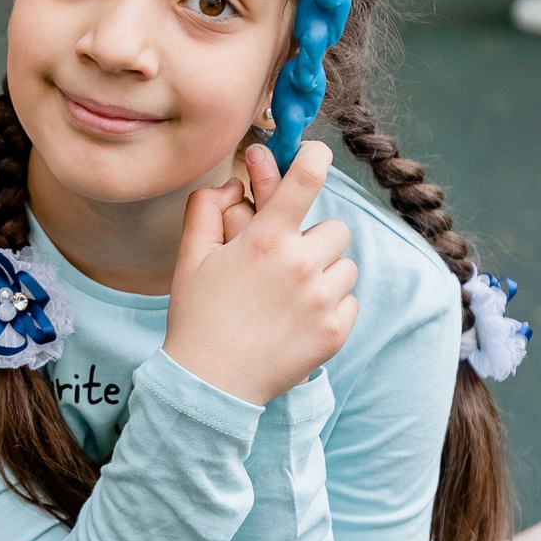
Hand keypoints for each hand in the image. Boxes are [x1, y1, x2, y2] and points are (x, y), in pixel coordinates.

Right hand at [166, 141, 356, 406]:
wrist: (210, 384)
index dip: (316, 158)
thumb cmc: (198, 318)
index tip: (317, 155)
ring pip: (346, 266)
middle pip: (336, 228)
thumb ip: (206, 209)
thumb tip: (232, 183)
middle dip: (314, 240)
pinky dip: (331, 307)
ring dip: (325, 274)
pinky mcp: (335, 331)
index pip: (305, 178)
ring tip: (292, 296)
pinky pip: (350, 301)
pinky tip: (300, 320)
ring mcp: (322, 300)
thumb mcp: (190, 258)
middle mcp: (300, 265)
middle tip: (287, 263)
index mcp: (265, 240)